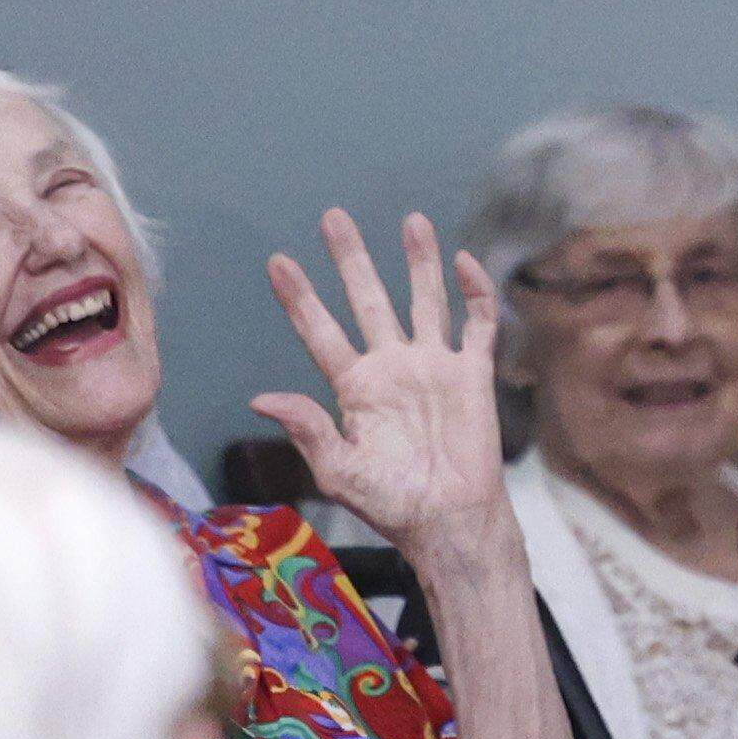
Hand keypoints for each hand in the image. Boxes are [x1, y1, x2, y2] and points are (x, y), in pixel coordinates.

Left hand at [251, 210, 509, 554]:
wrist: (449, 522)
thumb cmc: (391, 504)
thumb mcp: (338, 470)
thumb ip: (308, 428)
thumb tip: (261, 397)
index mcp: (354, 388)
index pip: (321, 331)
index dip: (300, 298)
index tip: (278, 262)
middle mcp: (391, 367)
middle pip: (369, 300)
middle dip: (352, 259)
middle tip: (334, 217)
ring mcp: (433, 367)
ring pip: (424, 300)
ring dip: (418, 261)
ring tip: (411, 220)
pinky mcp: (471, 375)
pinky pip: (476, 324)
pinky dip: (474, 293)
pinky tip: (463, 262)